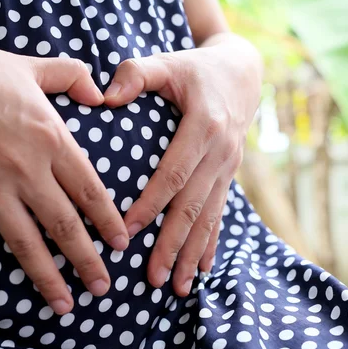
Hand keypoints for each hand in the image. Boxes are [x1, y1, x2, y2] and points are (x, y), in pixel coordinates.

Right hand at [0, 27, 128, 313]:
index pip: (89, 190)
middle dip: (86, 260)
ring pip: (24, 242)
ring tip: (64, 305)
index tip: (121, 245)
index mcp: (51, 138)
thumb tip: (101, 93)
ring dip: (46, 278)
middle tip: (103, 288)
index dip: (109, 221)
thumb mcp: (34, 66)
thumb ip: (73, 76)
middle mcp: (25, 169)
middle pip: (64, 225)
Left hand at [104, 33, 261, 296]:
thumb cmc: (195, 69)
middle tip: (152, 278)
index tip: (128, 231)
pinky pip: (220, 213)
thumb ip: (136, 74)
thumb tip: (106, 97)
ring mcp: (228, 167)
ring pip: (208, 217)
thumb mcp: (167, 62)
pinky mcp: (229, 175)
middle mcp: (221, 152)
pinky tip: (202, 270)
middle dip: (172, 243)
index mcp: (204, 126)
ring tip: (176, 286)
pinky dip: (210, 243)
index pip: (174, 172)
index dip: (152, 203)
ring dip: (191, 253)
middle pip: (192, 205)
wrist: (241, 72)